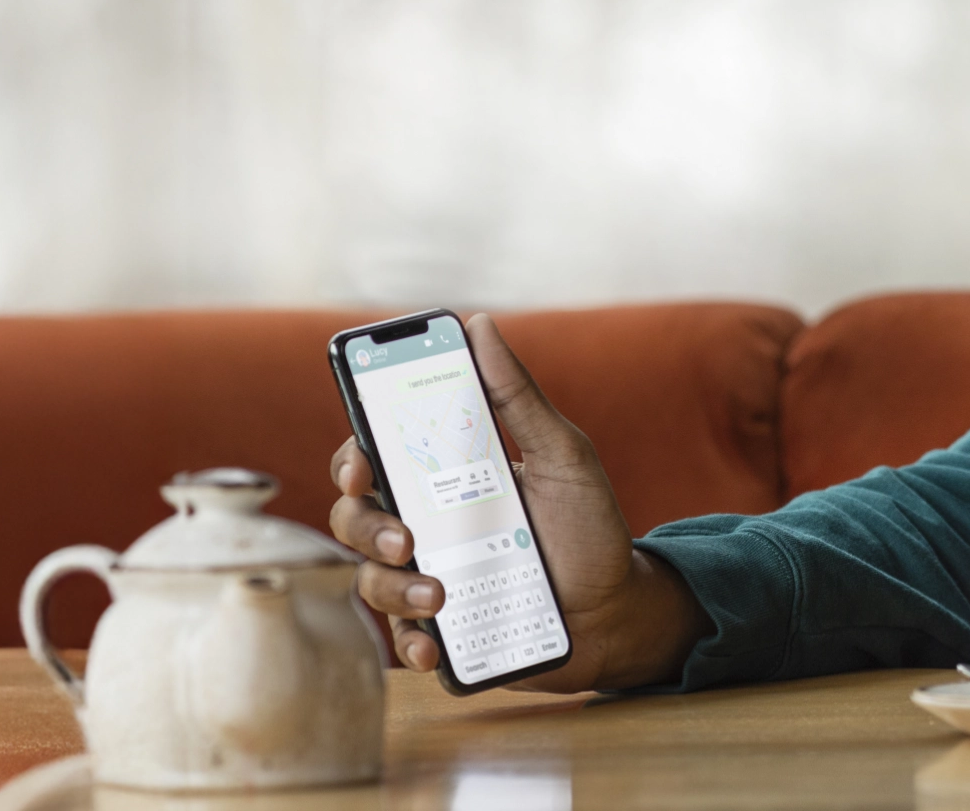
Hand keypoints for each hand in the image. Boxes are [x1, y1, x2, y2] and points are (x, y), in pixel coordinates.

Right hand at [329, 312, 710, 691]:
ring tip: (440, 593)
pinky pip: (403, 639)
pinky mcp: (442, 633)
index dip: (351, 456)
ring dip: (393, 587)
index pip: (376, 457)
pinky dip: (410, 642)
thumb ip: (517, 397)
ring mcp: (428, 580)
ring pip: (371, 580)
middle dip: (366, 525)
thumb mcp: (562, 456)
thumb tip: (480, 326)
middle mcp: (426, 528)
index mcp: (445, 478)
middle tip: (406, 536)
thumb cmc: (588, 527)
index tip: (360, 462)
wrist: (618, 610)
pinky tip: (433, 645)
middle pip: (355, 518)